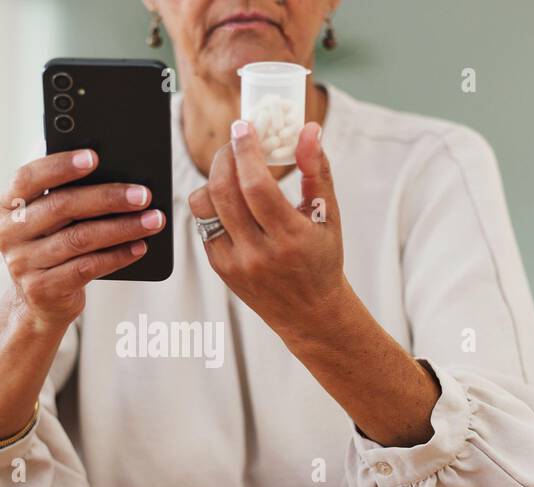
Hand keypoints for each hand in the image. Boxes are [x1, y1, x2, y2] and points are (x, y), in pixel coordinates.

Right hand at [0, 149, 166, 331]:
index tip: (95, 157)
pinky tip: (139, 247)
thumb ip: (67, 196)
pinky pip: (86, 268)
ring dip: (122, 228)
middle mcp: (8, 233)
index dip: (60, 166)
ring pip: (79, 238)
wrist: (40, 302)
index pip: (28, 177)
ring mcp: (22, 264)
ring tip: (153, 220)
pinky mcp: (42, 289)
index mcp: (7, 206)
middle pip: (61, 206)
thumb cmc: (53, 247)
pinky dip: (117, 256)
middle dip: (107, 198)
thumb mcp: (50, 220)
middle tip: (143, 194)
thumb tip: (118, 176)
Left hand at [188, 120, 348, 337]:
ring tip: (232, 169)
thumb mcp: (329, 215)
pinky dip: (214, 203)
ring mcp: (235, 263)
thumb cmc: (322, 258)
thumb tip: (307, 129)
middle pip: (224, 192)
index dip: (246, 151)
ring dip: (214, 178)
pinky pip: (204, 224)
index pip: (257, 186)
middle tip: (236, 142)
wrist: (309, 312)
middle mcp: (259, 253)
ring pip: (204, 207)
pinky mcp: (220, 268)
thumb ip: (317, 170)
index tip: (244, 127)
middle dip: (225, 157)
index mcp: (291, 238)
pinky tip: (231, 198)